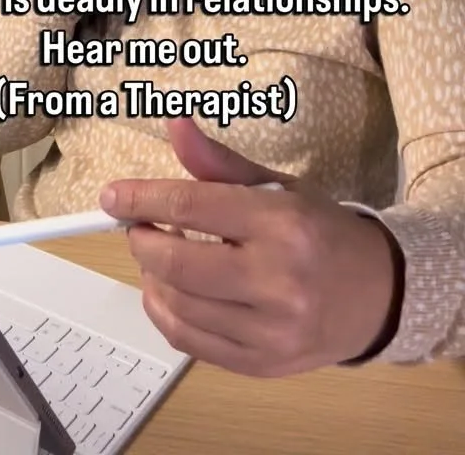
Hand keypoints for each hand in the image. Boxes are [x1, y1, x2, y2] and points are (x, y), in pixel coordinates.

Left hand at [99, 119, 402, 376]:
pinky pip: (190, 342)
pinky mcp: (262, 364)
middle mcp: (278, 280)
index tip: (113, 197)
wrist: (376, 294)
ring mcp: (270, 330)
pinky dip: (165, 313)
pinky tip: (167, 290)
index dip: (143, 199)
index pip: (194, 207)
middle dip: (143, 241)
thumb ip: (219, 162)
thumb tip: (174, 126)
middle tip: (139, 227)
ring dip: (152, 277)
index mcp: (283, 224)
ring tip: (159, 256)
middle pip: (178, 263)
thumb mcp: (276, 186)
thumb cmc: (320, 231)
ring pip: (178, 306)